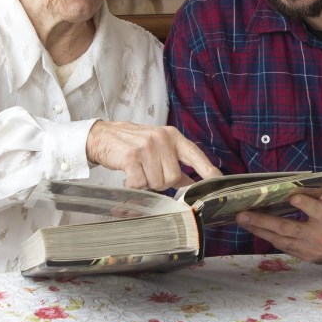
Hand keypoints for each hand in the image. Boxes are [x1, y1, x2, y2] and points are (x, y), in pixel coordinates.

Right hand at [85, 120, 220, 189]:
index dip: (208, 170)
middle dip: (161, 182)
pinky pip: (140, 183)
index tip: (218, 181)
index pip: (195, 155)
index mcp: (172, 136)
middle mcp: (162, 139)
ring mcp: (147, 147)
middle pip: (174, 177)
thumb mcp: (158, 148)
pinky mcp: (131, 156)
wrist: (103, 136)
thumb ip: (175, 164)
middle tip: (149, 172)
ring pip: (157, 182)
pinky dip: (133, 184)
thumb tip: (192, 184)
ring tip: (138, 170)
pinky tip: (128, 173)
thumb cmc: (133, 144)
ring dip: (146, 182)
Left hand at [235, 190, 321, 263]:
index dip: (304, 204)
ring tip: (242, 220)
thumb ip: (320, 192)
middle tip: (243, 214)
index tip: (292, 197)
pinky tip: (254, 229)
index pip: (316, 210)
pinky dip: (268, 237)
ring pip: (280, 240)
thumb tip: (296, 182)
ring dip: (259, 230)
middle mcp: (317, 235)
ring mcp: (309, 248)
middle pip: (288, 228)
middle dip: (264, 221)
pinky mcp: (304, 256)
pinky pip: (283, 247)